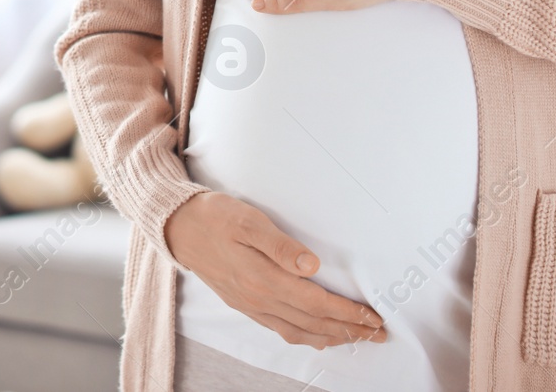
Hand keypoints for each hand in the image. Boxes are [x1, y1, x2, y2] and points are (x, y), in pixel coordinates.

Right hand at [164, 192, 386, 349]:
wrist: (177, 226)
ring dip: (330, 338)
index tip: (374, 317)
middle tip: (378, 334)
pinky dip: (305, 336)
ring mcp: (250, 305)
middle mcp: (258, 299)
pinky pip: (280, 330)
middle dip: (349, 332)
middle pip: (313, 325)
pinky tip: (315, 334)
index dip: (348, 314)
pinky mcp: (243, 303)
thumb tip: (313, 266)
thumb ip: (281, 246)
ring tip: (355, 338)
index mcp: (263, 280)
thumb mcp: (248, 221)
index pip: (317, 304)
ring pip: (297, 332)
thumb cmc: (214, 217)